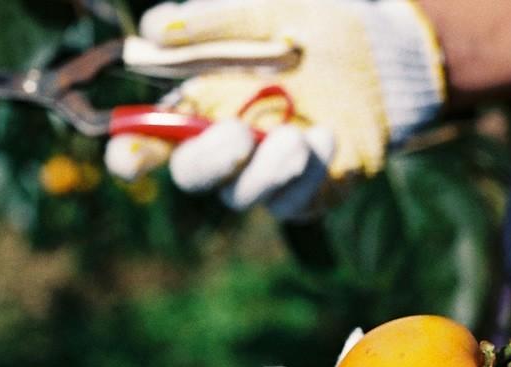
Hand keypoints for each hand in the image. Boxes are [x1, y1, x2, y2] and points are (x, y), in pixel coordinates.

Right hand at [105, 0, 444, 218]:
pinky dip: (308, 174)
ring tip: (298, 136)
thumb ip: (212, 21)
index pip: (152, 139)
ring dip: (265, 170)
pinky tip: (326, 136)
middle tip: (238, 135)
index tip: (129, 157)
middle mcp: (225, 147)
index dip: (132, 153)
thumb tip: (152, 30)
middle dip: (209, 162)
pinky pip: (291, 204)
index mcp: (200, 104)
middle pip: (192, 176)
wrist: (381, 56)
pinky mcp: (304, 195)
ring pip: (241, 197)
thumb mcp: (263, 10)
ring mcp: (264, 175)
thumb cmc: (313, 28)